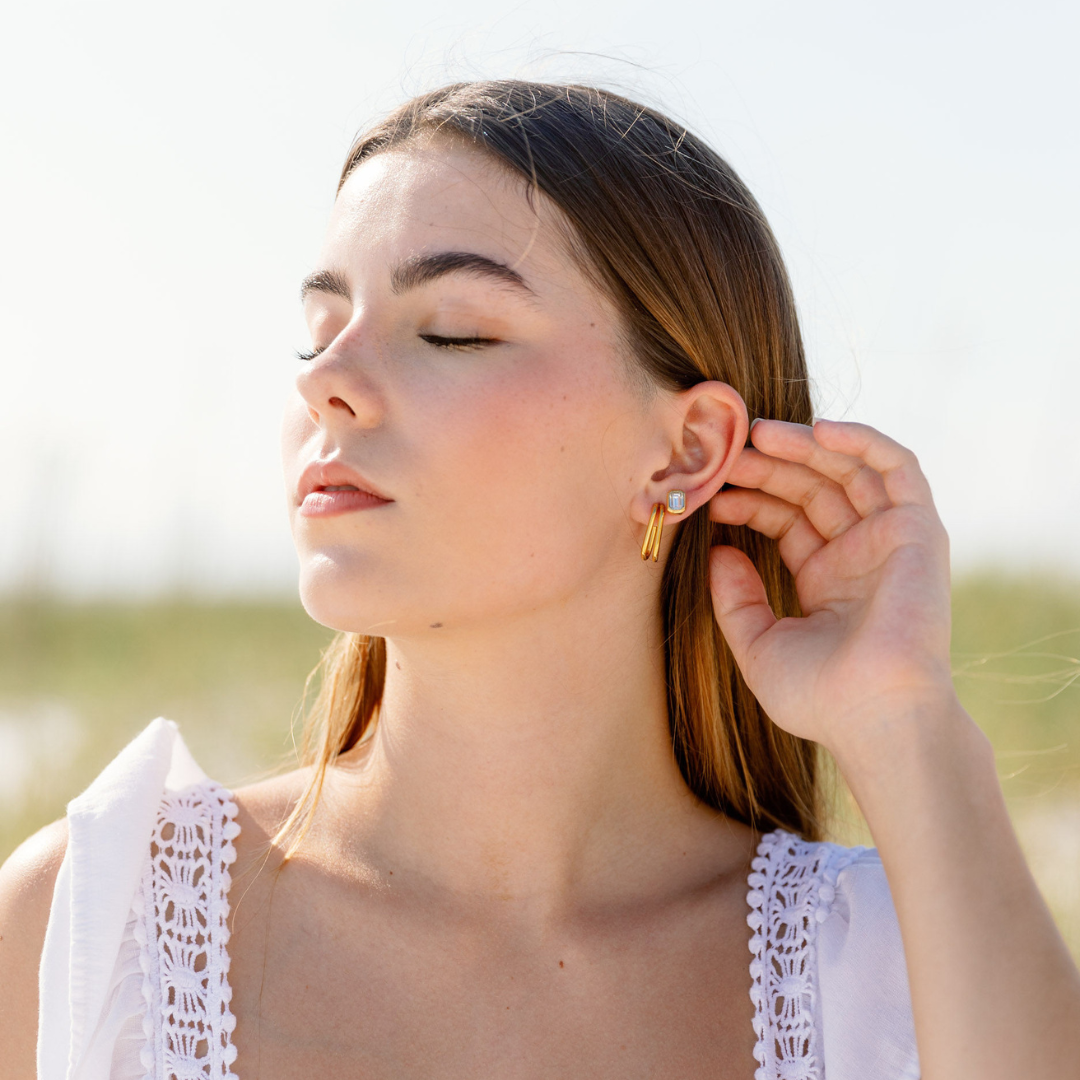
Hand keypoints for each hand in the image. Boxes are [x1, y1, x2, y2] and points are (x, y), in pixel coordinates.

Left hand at [708, 419, 957, 756]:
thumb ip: (735, 599)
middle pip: (812, 488)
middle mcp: (860, 554)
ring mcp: (890, 540)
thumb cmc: (819, 696)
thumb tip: (719, 550)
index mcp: (826, 578)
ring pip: (849, 470)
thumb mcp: (758, 645)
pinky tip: (818, 430)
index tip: (711, 492)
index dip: (751, 499)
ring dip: (805, 445)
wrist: (872, 717)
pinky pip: (898, 469)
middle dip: (769, 467)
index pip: (787, 519)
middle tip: (727, 452)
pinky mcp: (919, 531)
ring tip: (758, 433)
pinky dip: (863, 441)